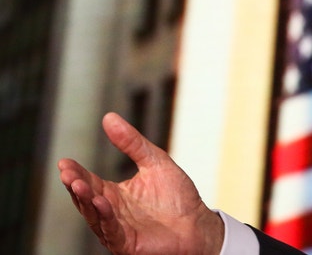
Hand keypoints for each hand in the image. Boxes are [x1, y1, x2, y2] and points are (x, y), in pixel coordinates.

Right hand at [58, 112, 224, 254]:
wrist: (199, 224)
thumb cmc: (178, 197)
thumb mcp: (155, 162)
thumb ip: (132, 143)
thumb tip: (109, 117)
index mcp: (114, 194)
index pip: (89, 182)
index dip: (76, 173)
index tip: (64, 162)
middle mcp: (111, 212)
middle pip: (87, 198)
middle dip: (75, 185)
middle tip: (67, 172)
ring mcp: (118, 229)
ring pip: (95, 216)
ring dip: (85, 200)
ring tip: (78, 184)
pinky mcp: (128, 243)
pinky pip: (112, 231)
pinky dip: (105, 218)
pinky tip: (101, 203)